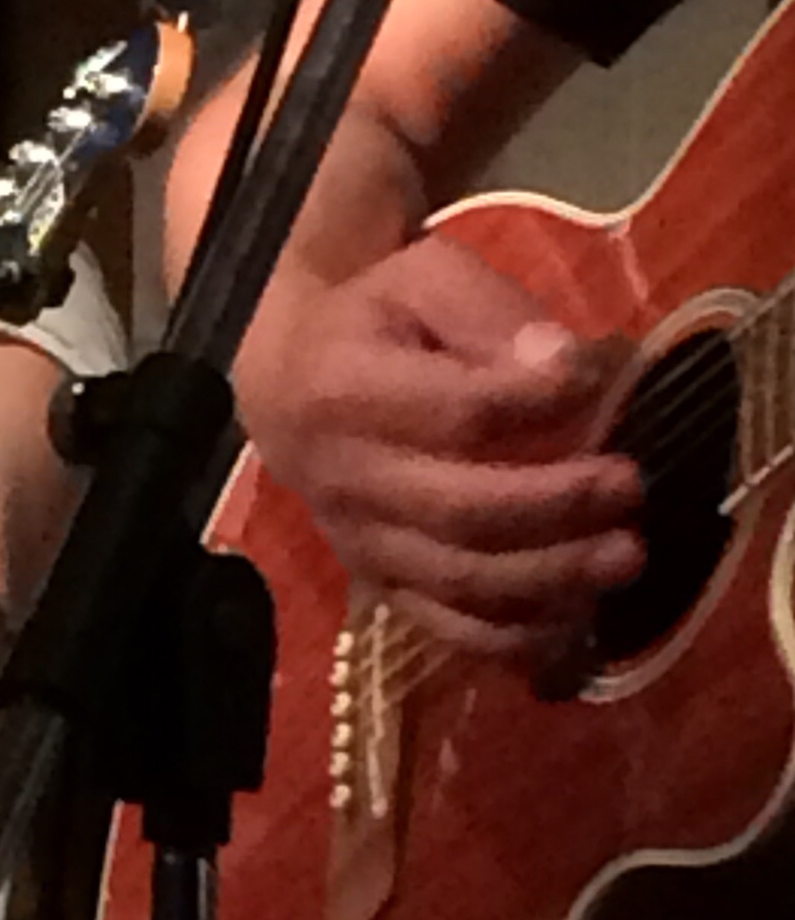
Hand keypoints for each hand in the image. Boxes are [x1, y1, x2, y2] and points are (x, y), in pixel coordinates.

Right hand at [239, 234, 643, 657]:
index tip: (598, 381)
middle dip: (558, 505)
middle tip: (631, 486)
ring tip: (623, 555)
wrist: (286, 385)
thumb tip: (565, 365)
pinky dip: (511, 638)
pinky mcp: (375, 582)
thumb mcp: (423, 281)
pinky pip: (443, 627)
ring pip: (456, 579)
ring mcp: (357, 541)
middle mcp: (343, 478)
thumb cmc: (372, 322)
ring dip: (550, 577)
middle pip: (461, 510)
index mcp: (345, 391)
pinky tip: (573, 622)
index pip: (456, 413)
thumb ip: (489, 311)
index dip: (537, 404)